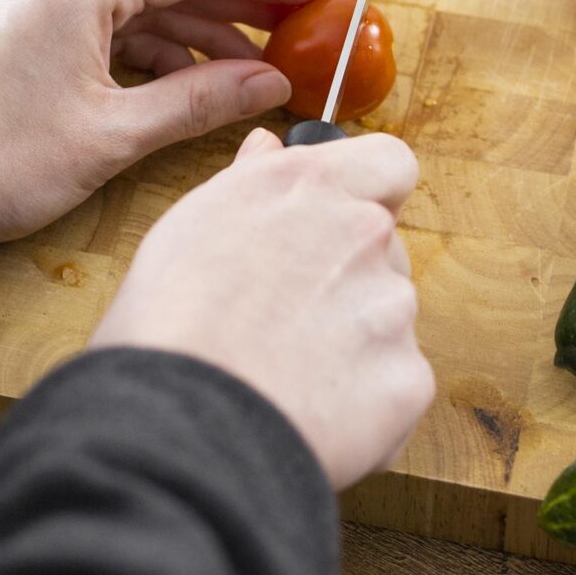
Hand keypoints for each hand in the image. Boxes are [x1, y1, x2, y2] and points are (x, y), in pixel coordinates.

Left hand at [0, 0, 329, 259]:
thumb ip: (199, 102)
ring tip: (253, 73)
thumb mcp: (112, 136)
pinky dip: (149, 50)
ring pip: (136, 4)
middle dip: (237, 9)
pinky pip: (102, 22)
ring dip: (195, 36)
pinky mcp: (19, 22)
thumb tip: (267, 85)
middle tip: (298, 32)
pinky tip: (191, 82)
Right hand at [89, 129, 431, 488]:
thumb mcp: (191, 227)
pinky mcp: (409, 378)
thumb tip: (268, 149)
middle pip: (382, 251)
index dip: (371, 194)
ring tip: (286, 376)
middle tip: (283, 323)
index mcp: (310, 185)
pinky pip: (397, 385)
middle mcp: (363, 234)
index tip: (340, 223)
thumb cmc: (166, 324)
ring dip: (354, 343)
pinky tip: (309, 415)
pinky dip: (365, 404)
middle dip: (346, 280)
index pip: (389, 164)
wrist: (181, 424)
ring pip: (388, 319)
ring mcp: (393, 307)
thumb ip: (249, 182)